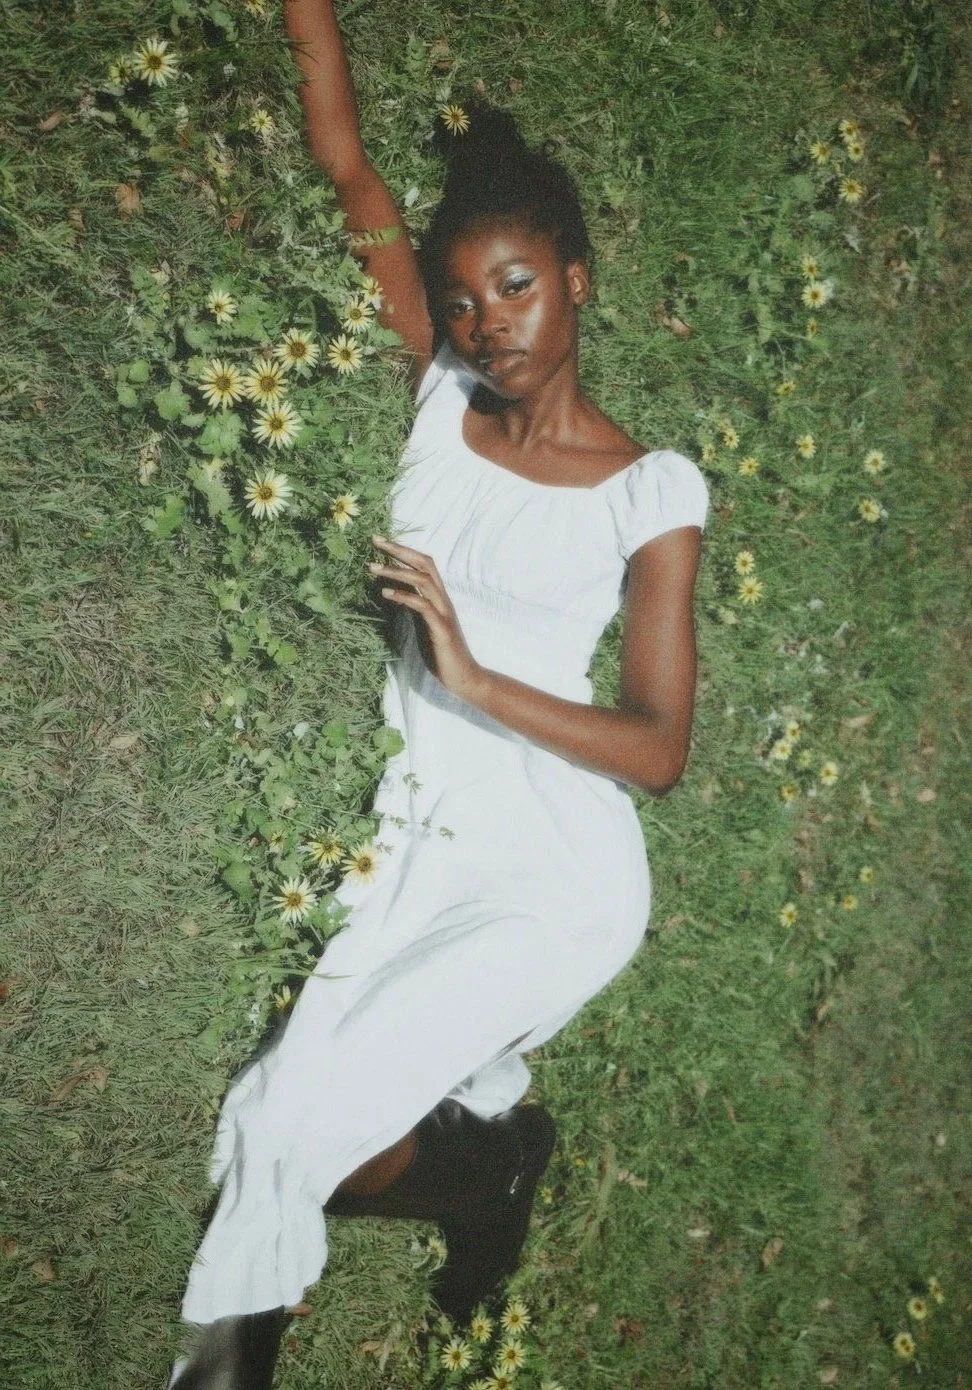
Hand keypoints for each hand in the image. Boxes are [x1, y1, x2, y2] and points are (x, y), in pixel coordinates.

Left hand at [368, 536, 485, 703]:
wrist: (463, 677)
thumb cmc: (441, 653)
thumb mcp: (423, 625)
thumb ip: (414, 607)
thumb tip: (396, 592)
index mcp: (439, 598)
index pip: (424, 564)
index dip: (403, 550)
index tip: (380, 541)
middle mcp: (443, 600)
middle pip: (425, 564)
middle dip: (399, 550)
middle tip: (375, 541)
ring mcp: (444, 613)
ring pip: (423, 581)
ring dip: (396, 571)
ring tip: (373, 567)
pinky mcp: (441, 629)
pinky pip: (422, 606)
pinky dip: (403, 596)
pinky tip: (385, 593)